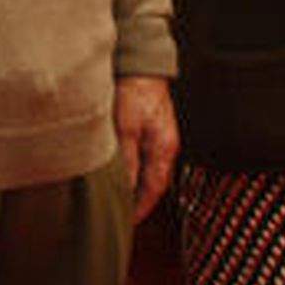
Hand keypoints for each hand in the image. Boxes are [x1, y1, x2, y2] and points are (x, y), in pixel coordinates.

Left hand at [113, 75, 178, 221]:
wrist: (140, 62)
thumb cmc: (134, 91)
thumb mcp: (126, 128)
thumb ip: (126, 160)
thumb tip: (125, 188)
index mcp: (164, 147)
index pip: (155, 188)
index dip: (142, 208)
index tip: (128, 222)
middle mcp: (165, 144)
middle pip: (154, 181)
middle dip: (139, 199)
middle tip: (122, 214)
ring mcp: (159, 135)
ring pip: (148, 168)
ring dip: (136, 184)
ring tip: (118, 196)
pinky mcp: (150, 126)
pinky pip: (144, 155)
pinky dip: (134, 167)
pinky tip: (120, 169)